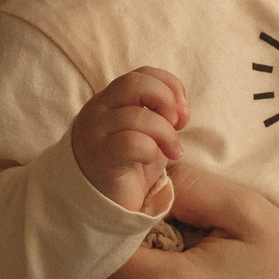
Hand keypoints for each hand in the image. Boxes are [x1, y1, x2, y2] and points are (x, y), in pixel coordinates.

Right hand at [71, 66, 187, 211]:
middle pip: (134, 84)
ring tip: (174, 151)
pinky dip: (152, 149)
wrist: (103, 205)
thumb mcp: (149, 135)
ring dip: (166, 133)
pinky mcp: (99, 157)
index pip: (140, 74)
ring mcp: (94, 133)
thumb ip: (162, 116)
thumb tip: (182, 110)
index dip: (168, 85)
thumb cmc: (128, 167)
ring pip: (136, 116)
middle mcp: (98, 110)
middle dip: (165, 100)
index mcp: (109, 100)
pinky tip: (156, 162)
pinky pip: (131, 142)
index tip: (183, 109)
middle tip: (178, 124)